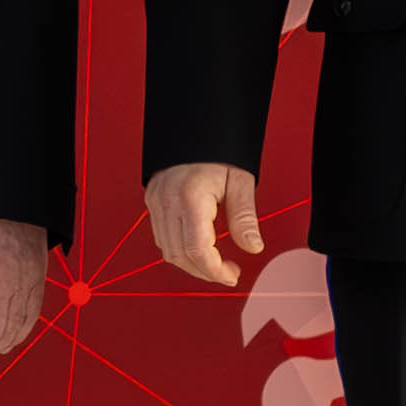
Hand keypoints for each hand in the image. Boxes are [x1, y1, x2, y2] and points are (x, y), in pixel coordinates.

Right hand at [145, 162, 264, 287]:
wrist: (196, 128)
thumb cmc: (219, 151)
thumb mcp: (240, 181)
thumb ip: (244, 217)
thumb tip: (253, 247)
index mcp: (190, 197)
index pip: (198, 250)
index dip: (215, 271)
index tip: (232, 276)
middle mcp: (167, 201)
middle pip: (179, 255)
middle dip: (204, 272)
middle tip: (228, 272)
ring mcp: (156, 202)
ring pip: (166, 250)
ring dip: (191, 264)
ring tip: (215, 263)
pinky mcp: (152, 201)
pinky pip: (161, 237)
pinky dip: (179, 249)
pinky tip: (198, 248)